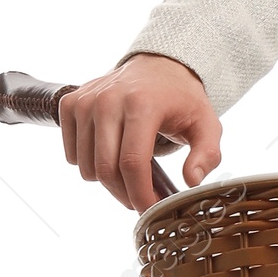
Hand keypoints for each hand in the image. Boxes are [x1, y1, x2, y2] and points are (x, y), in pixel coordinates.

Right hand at [59, 54, 221, 212]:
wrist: (157, 66)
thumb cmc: (181, 100)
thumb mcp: (207, 124)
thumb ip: (206, 155)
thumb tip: (190, 182)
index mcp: (142, 104)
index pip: (132, 163)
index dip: (140, 195)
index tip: (150, 210)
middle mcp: (108, 100)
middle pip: (106, 169)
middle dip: (124, 195)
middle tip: (141, 198)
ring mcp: (85, 101)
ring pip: (87, 167)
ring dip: (108, 181)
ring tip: (130, 172)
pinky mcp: (70, 104)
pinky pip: (72, 155)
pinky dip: (91, 164)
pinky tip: (111, 152)